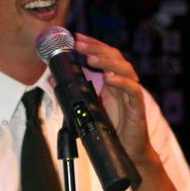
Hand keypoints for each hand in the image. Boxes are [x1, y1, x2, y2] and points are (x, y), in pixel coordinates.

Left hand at [74, 33, 152, 167]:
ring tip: (90, 58)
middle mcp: (123, 83)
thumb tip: (52, 78)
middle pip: (115, 57)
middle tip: (79, 43)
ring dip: (107, 61)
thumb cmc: (109, 129)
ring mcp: (131, 94)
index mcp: (113, 81)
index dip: (92, 44)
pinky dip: (122, 81)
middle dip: (96, 47)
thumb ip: (73, 91)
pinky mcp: (137, 107)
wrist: (127, 153)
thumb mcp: (87, 107)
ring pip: (125, 69)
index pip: (105, 55)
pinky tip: (109, 78)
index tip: (76, 37)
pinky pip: (132, 90)